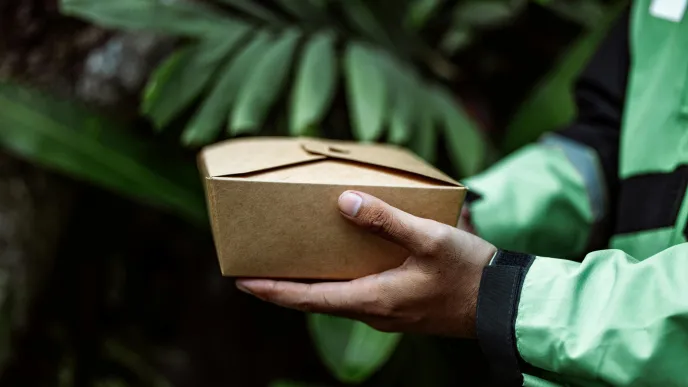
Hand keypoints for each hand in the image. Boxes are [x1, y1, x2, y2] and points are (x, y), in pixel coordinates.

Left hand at [235, 191, 496, 337]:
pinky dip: (336, 283)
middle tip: (258, 269)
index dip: (272, 290)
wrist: (502, 304)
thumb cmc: (468, 273)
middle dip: (285, 287)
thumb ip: (386, 220)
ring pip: (336, 299)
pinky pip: (356, 297)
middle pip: (316, 301)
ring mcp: (387, 314)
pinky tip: (339, 264)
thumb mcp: (429, 239)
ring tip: (291, 264)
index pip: (308, 299)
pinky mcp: (399, 309)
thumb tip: (345, 202)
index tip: (242, 281)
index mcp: (372, 299)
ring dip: (310, 286)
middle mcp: (373, 312)